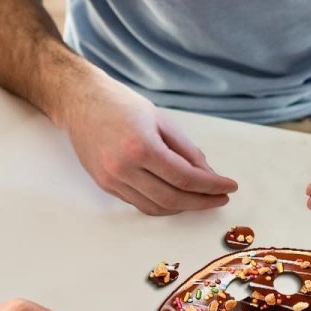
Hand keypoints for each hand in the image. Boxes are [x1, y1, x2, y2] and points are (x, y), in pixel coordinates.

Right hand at [59, 74, 236, 214]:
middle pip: (172, 199)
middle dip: (201, 202)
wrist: (81, 102)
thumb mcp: (162, 120)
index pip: (185, 177)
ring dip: (182, 208)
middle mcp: (124, 168)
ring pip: (155, 207)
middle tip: (220, 198)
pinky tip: (176, 197)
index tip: (229, 187)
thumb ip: (187, 150)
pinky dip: (161, 204)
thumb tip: (208, 174)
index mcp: (141, 146)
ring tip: (200, 199)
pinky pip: (138, 204)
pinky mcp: (105, 185)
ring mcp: (112, 179)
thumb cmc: (122, 105)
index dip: (211, 186)